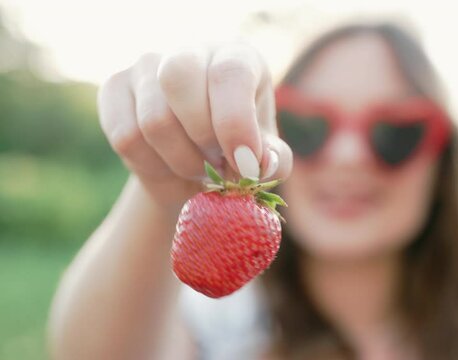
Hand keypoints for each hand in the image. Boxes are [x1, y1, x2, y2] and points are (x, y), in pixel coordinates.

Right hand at [97, 44, 292, 208]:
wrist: (191, 166)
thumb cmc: (235, 152)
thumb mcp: (263, 158)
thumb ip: (275, 161)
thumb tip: (263, 162)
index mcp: (237, 55)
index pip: (229, 73)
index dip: (235, 122)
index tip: (245, 164)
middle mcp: (190, 50)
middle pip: (179, 79)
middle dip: (202, 137)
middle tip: (219, 165)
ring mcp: (146, 65)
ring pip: (154, 120)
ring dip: (182, 161)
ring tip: (199, 168)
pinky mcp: (114, 88)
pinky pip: (127, 138)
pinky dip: (152, 167)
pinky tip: (169, 165)